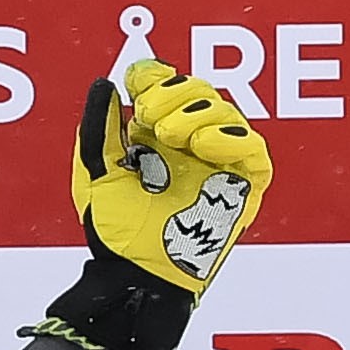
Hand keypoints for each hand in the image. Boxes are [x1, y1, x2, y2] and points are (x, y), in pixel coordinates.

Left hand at [72, 61, 271, 294]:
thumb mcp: (96, 174)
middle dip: (173, 93)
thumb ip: (98, 130)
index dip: (155, 77)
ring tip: (171, 136)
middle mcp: (188, 142)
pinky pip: (253, 149)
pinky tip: (203, 145)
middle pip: (197, 90)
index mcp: (153, 135)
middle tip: (148, 117)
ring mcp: (218, 162)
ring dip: (196, 112)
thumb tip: (105, 84)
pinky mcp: (242, 186)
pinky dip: (232, 137)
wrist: (134, 272)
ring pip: (226, 111)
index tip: (137, 80)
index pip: (165, 87)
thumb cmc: (115, 232)